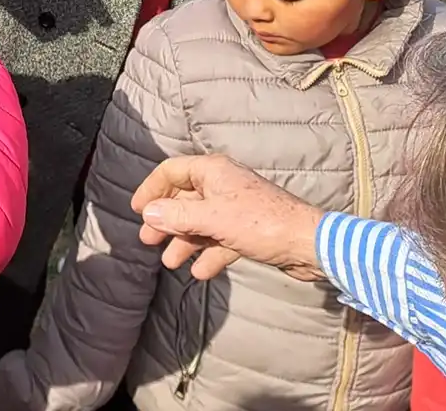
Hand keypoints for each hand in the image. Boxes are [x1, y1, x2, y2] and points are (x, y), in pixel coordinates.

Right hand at [131, 155, 325, 281]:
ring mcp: (235, 209)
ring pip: (200, 223)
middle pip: (184, 200)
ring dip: (184, 242)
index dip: (151, 189)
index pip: (171, 172)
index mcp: (213, 172)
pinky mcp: (248, 230)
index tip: (137, 210)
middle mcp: (222, 186)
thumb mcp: (212, 219)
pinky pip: (219, 240)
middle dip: (165, 222)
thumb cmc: (260, 223)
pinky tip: (200, 272)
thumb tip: (148, 214)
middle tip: (148, 241)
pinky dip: (208, 254)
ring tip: (170, 262)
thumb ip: (177, 216)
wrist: (308, 245)